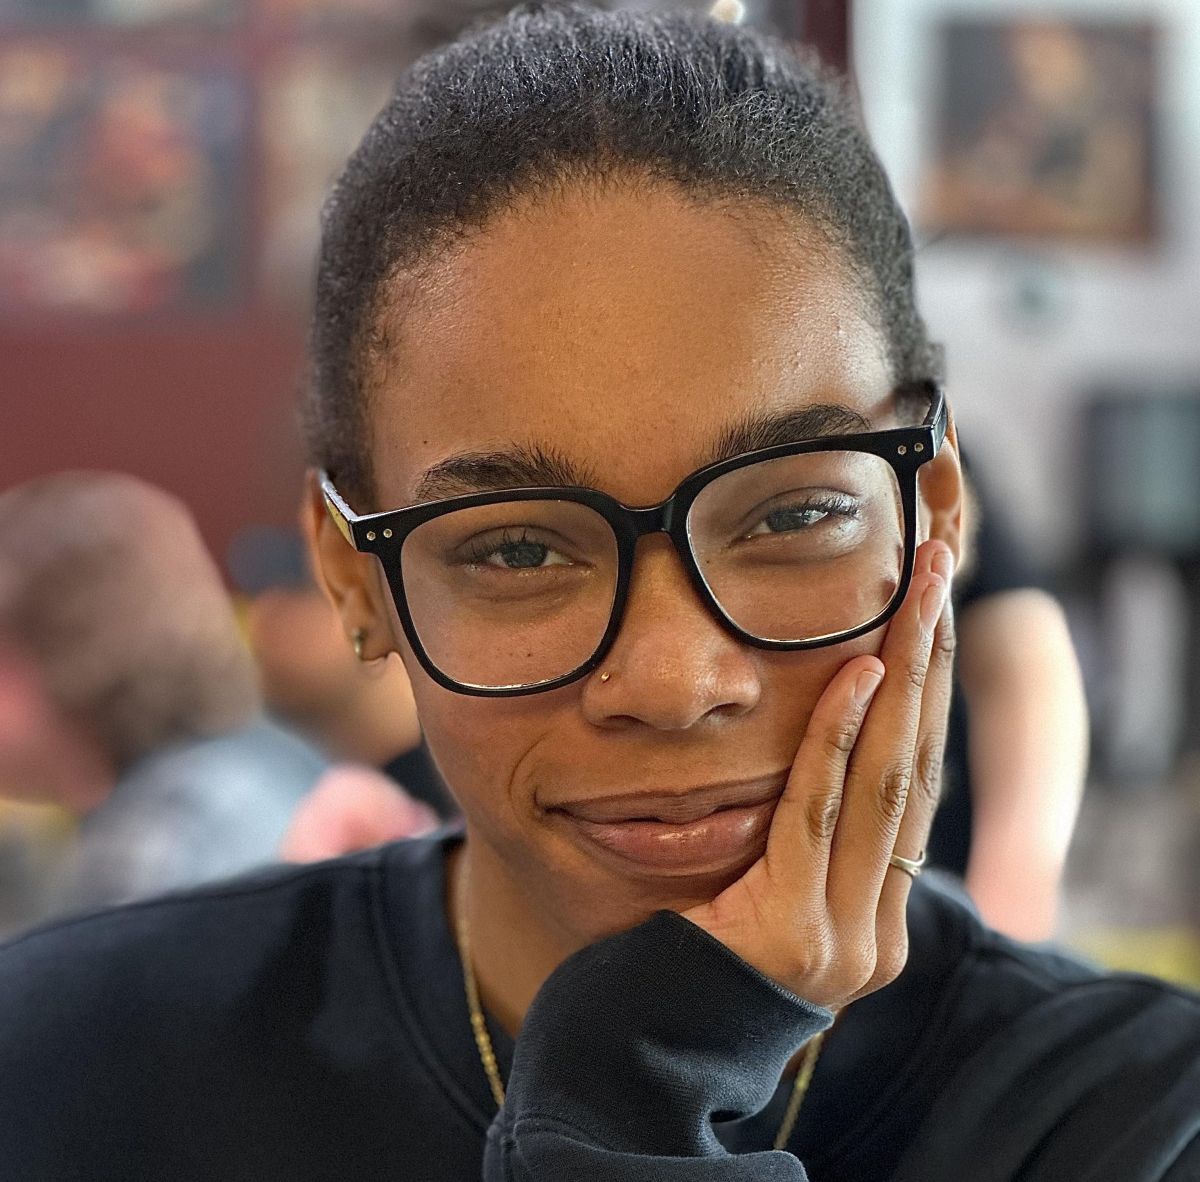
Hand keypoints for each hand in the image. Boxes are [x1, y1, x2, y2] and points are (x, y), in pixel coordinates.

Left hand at [682, 539, 955, 1009]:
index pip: (912, 779)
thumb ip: (796, 836)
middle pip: (916, 766)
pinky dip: (837, 739)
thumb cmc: (676, 962)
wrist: (626, 1065)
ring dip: (905, 676)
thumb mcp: (753, 892)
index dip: (928, 688)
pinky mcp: (794, 944)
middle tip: (940, 567)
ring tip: (919, 592)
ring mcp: (845, 944)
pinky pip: (816, 815)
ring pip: (886, 781)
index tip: (930, 606)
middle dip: (930, 661)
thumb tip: (816, 744)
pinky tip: (858, 672)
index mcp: (875, 913)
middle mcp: (879, 930)